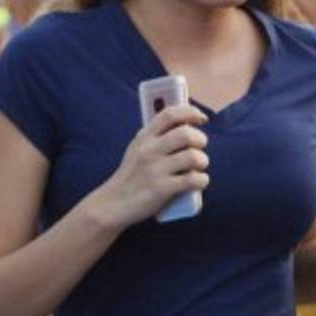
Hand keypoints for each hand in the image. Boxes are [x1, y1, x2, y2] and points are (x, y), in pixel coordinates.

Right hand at [94, 104, 209, 228]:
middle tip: (198, 149)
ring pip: (193, 157)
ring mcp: (155, 170)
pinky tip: (198, 182)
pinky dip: (201, 180)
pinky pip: (193, 180)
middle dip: (200, 140)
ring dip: (202, 162)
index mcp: (144, 137)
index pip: (170, 114)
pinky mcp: (161, 190)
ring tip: (197, 168)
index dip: (190, 112)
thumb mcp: (136, 150)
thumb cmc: (131, 176)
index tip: (201, 118)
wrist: (113, 204)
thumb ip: (155, 137)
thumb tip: (184, 124)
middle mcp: (149, 150)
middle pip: (186, 134)